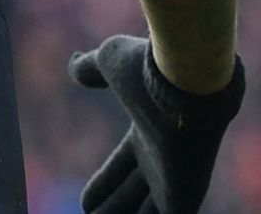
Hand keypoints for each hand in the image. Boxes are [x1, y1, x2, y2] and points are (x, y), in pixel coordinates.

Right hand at [68, 35, 244, 213]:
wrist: (186, 81)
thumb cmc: (149, 72)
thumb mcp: (111, 62)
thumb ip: (91, 67)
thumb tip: (73, 64)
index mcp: (148, 134)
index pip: (122, 168)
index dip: (104, 185)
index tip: (86, 203)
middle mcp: (162, 160)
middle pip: (134, 194)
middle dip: (114, 208)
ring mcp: (175, 179)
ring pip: (147, 212)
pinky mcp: (186, 196)